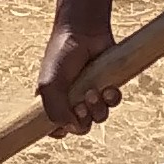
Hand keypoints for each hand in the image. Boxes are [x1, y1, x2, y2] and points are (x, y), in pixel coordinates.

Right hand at [34, 0, 122, 135]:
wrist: (83, 32)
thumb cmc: (61, 56)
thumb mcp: (49, 86)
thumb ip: (55, 112)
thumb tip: (74, 129)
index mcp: (54, 101)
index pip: (56, 129)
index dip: (61, 131)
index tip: (62, 128)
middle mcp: (73, 100)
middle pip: (81, 127)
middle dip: (83, 120)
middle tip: (81, 106)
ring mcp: (91, 93)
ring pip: (99, 117)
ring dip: (98, 109)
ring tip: (94, 92)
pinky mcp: (108, 85)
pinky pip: (114, 102)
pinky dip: (112, 98)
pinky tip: (109, 88)